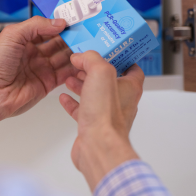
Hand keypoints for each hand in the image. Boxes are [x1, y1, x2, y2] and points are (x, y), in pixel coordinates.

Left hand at [0, 16, 77, 128]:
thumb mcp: (13, 36)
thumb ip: (36, 26)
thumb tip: (59, 22)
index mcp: (24, 40)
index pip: (47, 29)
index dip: (59, 24)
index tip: (74, 20)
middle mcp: (34, 54)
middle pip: (58, 43)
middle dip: (71, 37)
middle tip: (86, 31)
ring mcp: (41, 69)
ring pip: (64, 57)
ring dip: (76, 51)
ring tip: (90, 43)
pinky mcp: (47, 84)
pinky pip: (65, 74)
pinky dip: (75, 67)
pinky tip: (84, 60)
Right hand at [59, 51, 144, 191]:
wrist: (98, 146)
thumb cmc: (105, 114)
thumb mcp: (100, 73)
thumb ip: (91, 59)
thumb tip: (81, 57)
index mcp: (129, 88)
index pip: (132, 68)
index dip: (120, 57)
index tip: (107, 50)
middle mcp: (121, 101)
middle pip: (108, 81)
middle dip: (93, 71)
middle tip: (81, 62)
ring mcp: (106, 115)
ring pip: (94, 95)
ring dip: (82, 85)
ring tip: (70, 77)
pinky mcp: (92, 126)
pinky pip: (82, 111)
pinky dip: (73, 102)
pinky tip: (63, 98)